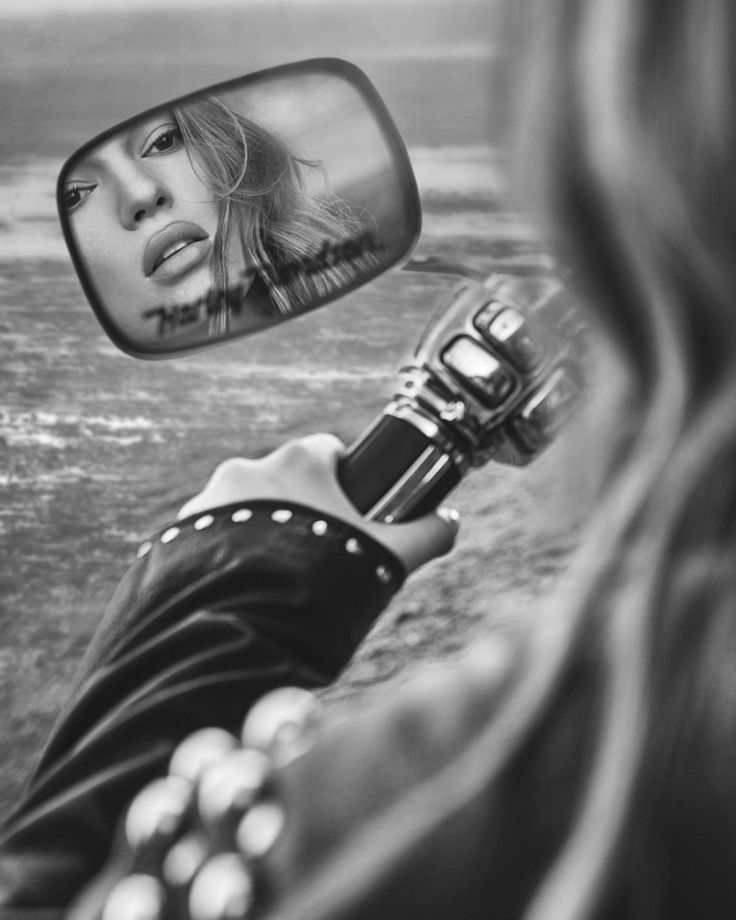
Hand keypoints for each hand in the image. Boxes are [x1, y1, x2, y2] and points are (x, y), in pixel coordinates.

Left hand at [177, 434, 458, 573]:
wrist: (241, 624)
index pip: (327, 450)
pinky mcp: (179, 531)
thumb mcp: (384, 557)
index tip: (350, 509)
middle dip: (300, 509)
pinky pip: (209, 532)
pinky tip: (242, 586)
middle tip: (316, 553)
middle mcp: (248, 469)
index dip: (344, 479)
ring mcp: (209, 498)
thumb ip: (426, 534)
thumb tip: (452, 521)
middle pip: (284, 479)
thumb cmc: (320, 581)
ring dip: (259, 529)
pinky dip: (224, 552)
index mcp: (299, 462)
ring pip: (244, 505)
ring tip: (275, 576)